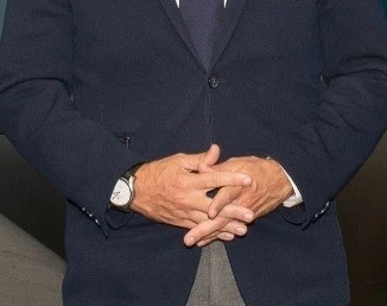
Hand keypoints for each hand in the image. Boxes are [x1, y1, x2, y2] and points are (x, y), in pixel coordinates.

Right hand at [126, 144, 255, 246]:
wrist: (135, 191)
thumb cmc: (157, 172)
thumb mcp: (177, 161)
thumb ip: (199, 159)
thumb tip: (216, 151)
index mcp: (187, 180)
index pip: (214, 179)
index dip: (231, 179)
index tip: (248, 180)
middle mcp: (187, 198)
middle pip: (214, 206)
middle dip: (233, 211)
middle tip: (250, 214)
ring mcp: (183, 212)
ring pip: (208, 222)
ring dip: (226, 227)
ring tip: (242, 230)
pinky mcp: (180, 222)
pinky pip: (198, 229)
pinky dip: (213, 234)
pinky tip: (226, 236)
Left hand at [201, 154, 293, 234]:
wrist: (278, 180)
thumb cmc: (254, 169)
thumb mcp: (237, 164)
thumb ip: (217, 167)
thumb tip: (200, 167)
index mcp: (237, 185)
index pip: (227, 195)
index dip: (219, 204)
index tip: (210, 213)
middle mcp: (239, 202)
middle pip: (222, 218)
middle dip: (205, 228)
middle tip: (189, 238)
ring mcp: (242, 213)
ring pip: (224, 226)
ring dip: (208, 235)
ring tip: (193, 242)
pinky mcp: (243, 219)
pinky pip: (228, 229)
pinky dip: (216, 235)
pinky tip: (203, 241)